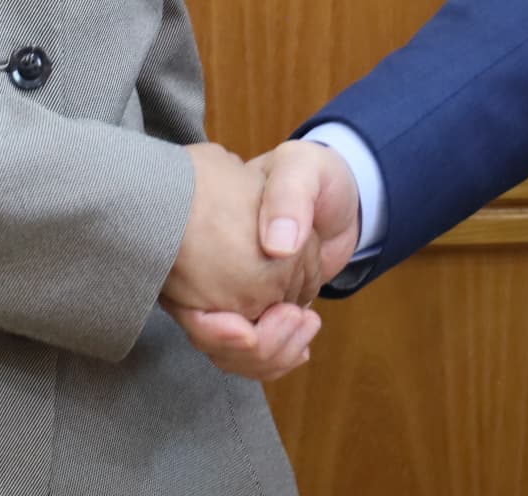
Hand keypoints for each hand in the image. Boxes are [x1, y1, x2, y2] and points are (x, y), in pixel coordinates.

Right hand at [171, 141, 362, 381]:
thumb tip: (279, 246)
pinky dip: (274, 359)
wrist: (329, 189)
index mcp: (211, 238)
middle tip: (299, 318)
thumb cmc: (309, 172)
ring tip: (305, 326)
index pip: (198, 305)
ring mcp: (233, 293)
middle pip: (216, 339)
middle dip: (257, 348)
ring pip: (234, 353)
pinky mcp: (256, 308)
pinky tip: (299, 348)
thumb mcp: (301, 168)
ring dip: (270, 357)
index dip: (218, 332)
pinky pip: (252, 352)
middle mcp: (214, 272)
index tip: (248, 334)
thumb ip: (289, 195)